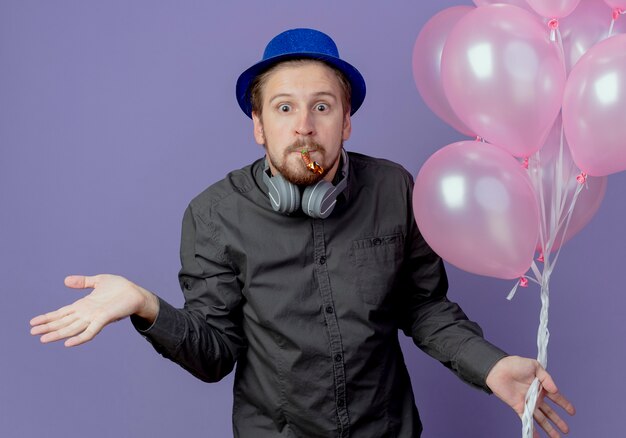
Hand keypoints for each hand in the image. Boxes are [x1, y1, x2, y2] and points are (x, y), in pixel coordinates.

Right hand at [30, 274, 158, 346]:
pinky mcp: (104, 319)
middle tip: (32, 332)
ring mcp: (94, 317)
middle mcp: (86, 314)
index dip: (48, 318)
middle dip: (48, 327)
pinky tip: (68, 343)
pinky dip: (79, 338)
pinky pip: (90, 331)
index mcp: (84, 305)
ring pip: (72, 328)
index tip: (33, 322)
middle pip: (63, 322)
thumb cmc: (120, 288)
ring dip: (58, 334)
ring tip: (43, 339)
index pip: (62, 313)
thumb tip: (65, 281)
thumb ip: (83, 282)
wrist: (137, 294)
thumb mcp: (99, 281)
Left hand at [486, 355, 574, 437]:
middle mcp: (536, 397)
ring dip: (549, 428)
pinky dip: (532, 430)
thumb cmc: (515, 364)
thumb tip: (555, 390)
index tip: (572, 412)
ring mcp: (528, 403)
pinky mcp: (519, 407)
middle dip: (558, 421)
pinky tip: (537, 437)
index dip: (564, 404)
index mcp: (541, 387)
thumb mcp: (534, 366)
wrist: (498, 369)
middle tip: (566, 430)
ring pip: (541, 419)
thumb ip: (547, 378)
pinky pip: (527, 420)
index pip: (556, 397)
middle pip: (549, 412)